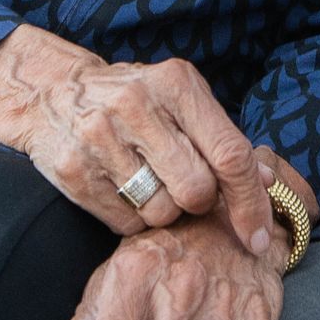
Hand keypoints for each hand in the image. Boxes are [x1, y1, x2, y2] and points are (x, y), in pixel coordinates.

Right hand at [0, 23, 273, 248]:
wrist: (53, 93)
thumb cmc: (136, 100)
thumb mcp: (181, 100)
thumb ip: (222, 137)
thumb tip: (265, 181)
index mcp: (176, 83)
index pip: (228, 153)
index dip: (249, 201)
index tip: (257, 236)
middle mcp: (138, 105)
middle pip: (196, 191)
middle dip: (199, 203)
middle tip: (184, 187)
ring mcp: (102, 137)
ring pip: (161, 212)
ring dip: (164, 212)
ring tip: (148, 182)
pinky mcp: (74, 170)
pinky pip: (125, 224)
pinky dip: (133, 220)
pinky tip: (122, 189)